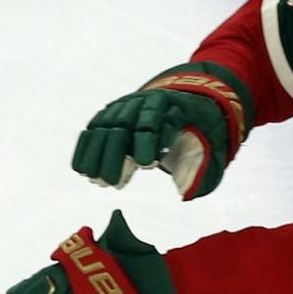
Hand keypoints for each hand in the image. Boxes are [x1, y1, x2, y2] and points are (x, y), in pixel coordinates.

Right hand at [71, 62, 248, 199]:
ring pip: (106, 125)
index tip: (147, 165)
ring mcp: (128, 104)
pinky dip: (86, 148)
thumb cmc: (200, 132)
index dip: (151, 142)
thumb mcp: (211, 147)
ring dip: (98, 154)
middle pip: (128, 123)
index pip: (159, 121)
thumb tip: (185, 193)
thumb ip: (199, 169)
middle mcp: (148, 101)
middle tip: (112, 183)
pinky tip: (81, 169)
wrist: (188, 100)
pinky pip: (94, 128)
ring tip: (96, 182)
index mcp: (177, 106)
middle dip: (118, 153)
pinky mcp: (113, 111)